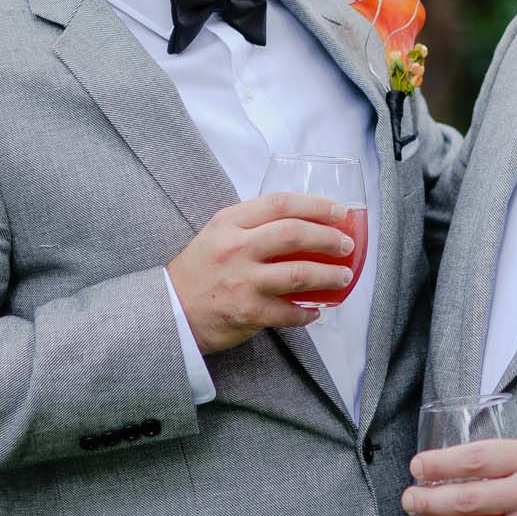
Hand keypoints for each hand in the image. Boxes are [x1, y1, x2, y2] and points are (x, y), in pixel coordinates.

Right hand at [166, 192, 354, 355]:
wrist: (170, 310)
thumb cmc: (200, 269)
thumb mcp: (218, 233)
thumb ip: (252, 224)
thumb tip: (303, 221)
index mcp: (230, 222)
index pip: (280, 203)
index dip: (315, 205)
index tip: (338, 211)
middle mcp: (236, 248)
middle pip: (294, 234)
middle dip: (328, 237)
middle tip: (346, 245)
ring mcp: (242, 281)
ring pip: (299, 273)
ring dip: (328, 275)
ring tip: (343, 277)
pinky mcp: (248, 312)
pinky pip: (289, 312)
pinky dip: (308, 312)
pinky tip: (317, 310)